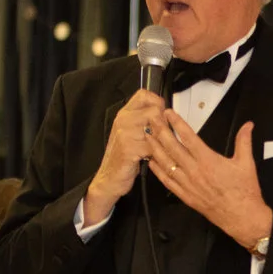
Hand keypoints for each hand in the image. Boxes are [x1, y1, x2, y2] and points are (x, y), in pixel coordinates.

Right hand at [82, 89, 167, 228]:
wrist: (108, 178)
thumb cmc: (124, 157)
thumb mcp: (130, 133)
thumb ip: (143, 121)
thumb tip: (164, 113)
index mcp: (124, 114)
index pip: (144, 94)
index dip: (157, 102)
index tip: (161, 114)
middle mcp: (123, 120)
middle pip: (154, 111)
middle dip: (163, 124)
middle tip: (161, 137)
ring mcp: (125, 134)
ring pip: (156, 128)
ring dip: (161, 139)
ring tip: (157, 148)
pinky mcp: (129, 149)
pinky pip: (153, 146)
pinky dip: (157, 154)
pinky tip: (152, 159)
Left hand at [149, 114, 272, 250]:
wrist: (242, 218)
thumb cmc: (245, 191)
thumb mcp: (247, 163)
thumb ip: (244, 141)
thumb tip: (248, 125)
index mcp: (208, 160)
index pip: (188, 137)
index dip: (177, 124)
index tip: (168, 113)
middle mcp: (195, 171)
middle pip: (172, 148)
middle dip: (160, 132)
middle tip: (151, 120)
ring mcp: (188, 184)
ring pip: (166, 163)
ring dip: (155, 148)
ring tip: (147, 136)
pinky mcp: (185, 196)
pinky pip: (167, 181)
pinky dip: (158, 171)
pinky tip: (151, 161)